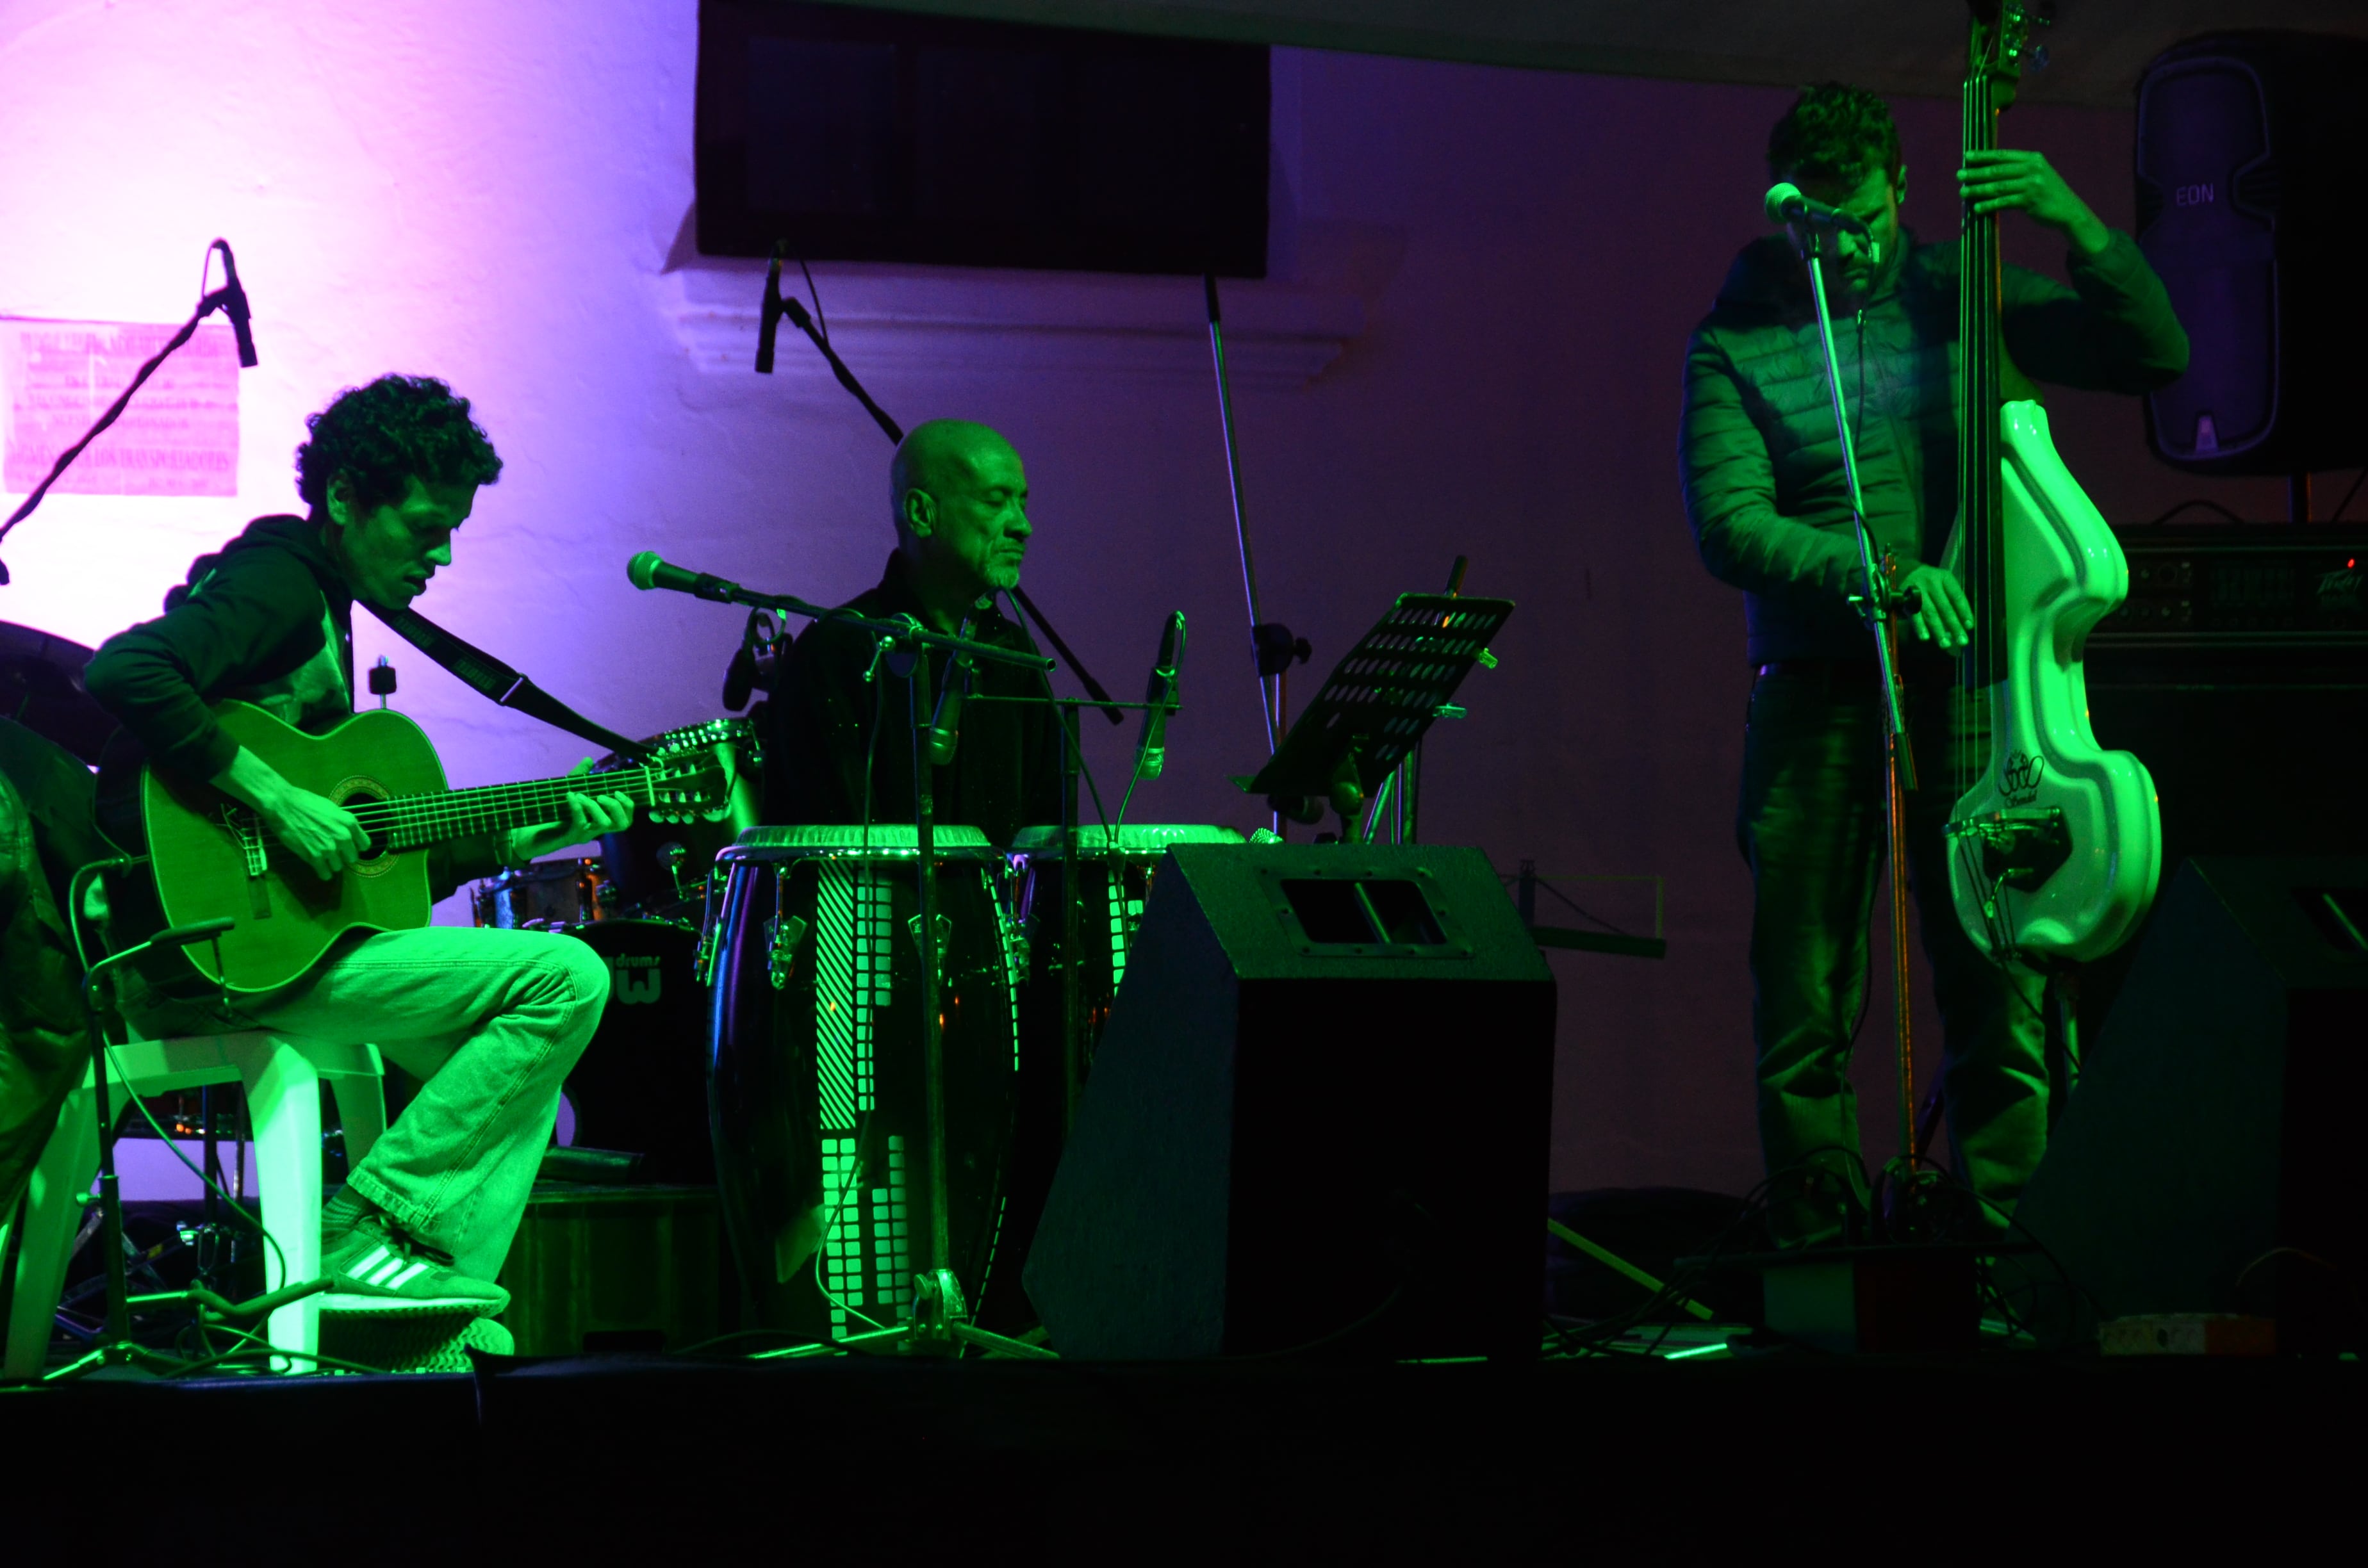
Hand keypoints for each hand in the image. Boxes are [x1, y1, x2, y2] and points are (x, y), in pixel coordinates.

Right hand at [261, 786, 371, 879]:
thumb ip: (342, 823)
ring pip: (338, 867)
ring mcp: (329, 848)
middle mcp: (343, 837)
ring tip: (322, 857)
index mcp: (349, 823)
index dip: (355, 846)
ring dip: (331, 864)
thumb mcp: (332, 809)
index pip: (365, 844)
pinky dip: (322, 872)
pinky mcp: (314, 857)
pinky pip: (325, 873)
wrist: (284, 805)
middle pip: (352, 858)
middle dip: (343, 856)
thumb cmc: (306, 803)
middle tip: (332, 852)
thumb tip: (348, 834)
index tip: (348, 847)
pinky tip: (318, 867)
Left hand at [507, 759, 636, 863]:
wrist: (526, 834)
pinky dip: (577, 807)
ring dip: (595, 805)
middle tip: (602, 795)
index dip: (628, 805)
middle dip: (617, 806)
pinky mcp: (570, 837)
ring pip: (604, 824)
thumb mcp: (566, 792)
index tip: (618, 790)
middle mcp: (595, 830)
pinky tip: (569, 796)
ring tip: (581, 795)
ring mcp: (584, 835)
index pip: (625, 818)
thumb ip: (579, 778)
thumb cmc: (549, 814)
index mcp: (598, 820)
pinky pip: (580, 823)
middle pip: (622, 824)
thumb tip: (589, 760)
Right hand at [1897, 562, 1973, 652]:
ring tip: (1945, 644)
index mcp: (1945, 578)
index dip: (1964, 612)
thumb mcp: (1944, 583)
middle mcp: (1931, 583)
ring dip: (1938, 630)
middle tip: (1961, 641)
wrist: (1905, 572)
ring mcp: (1917, 591)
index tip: (1969, 627)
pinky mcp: (1905, 599)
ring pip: (1930, 613)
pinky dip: (1919, 627)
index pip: (1957, 596)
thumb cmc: (1931, 582)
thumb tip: (1964, 625)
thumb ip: (1952, 599)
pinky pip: (1914, 616)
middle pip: (1945, 607)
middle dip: (1954, 626)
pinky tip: (1925, 638)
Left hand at [1958, 149, 2109, 254]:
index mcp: (2032, 159)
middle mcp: (2032, 169)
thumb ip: (2017, 170)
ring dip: (1978, 190)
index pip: (2003, 156)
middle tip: (1959, 175)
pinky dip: (1989, 205)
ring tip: (1962, 192)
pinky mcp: (2030, 201)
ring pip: (1998, 186)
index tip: (1967, 156)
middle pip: (1998, 170)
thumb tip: (1987, 171)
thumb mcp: (2037, 174)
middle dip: (1976, 173)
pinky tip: (1977, 208)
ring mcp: (2032, 184)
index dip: (1983, 155)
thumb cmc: (2046, 193)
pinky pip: (2004, 202)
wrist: (2068, 210)